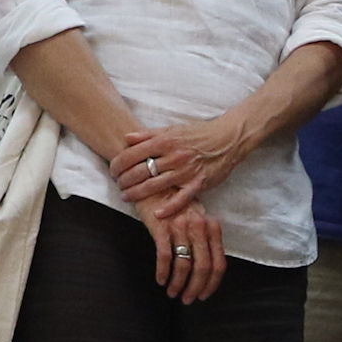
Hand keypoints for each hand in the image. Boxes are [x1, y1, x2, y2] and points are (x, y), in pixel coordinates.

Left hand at [114, 111, 257, 211]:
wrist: (228, 139)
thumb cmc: (199, 133)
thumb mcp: (173, 129)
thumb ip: (149, 134)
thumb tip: (127, 138)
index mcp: (166, 141)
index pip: (133, 154)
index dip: (118, 164)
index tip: (113, 170)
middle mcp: (174, 156)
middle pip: (141, 171)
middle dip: (124, 180)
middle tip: (117, 184)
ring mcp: (187, 171)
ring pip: (155, 185)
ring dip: (137, 193)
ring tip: (126, 197)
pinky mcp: (199, 183)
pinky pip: (182, 198)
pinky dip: (169, 207)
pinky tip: (157, 213)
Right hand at [140, 201, 224, 303]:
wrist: (154, 182)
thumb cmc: (175, 203)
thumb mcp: (196, 218)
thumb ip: (204, 238)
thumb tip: (207, 268)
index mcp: (212, 227)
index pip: (219, 263)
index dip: (212, 283)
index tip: (204, 295)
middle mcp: (200, 227)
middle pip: (203, 267)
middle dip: (195, 288)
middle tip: (187, 300)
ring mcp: (181, 227)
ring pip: (184, 265)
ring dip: (178, 284)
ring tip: (172, 292)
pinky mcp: (162, 228)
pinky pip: (164, 257)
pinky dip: (163, 272)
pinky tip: (160, 280)